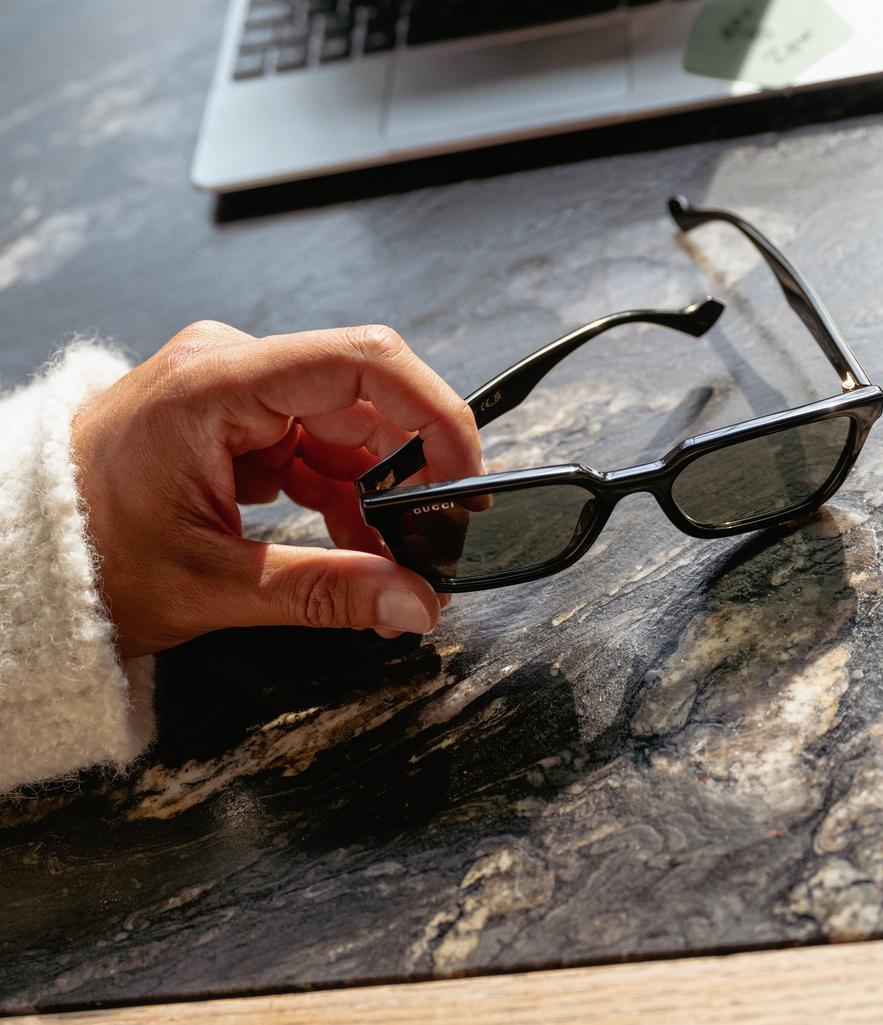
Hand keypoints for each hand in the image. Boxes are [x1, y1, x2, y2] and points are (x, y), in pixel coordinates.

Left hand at [70, 320, 482, 657]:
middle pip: (365, 399)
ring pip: (350, 427)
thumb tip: (414, 605)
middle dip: (413, 472)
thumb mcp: (211, 585)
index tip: (467, 475)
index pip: (362, 363)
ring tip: (393, 558)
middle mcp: (230, 370)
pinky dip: (347, 494)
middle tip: (436, 539)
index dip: (435, 413)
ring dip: (381, 492)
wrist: (14, 555)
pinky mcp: (237, 419)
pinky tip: (360, 542)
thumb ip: (326, 593)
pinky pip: (318, 446)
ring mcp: (234, 392)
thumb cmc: (82, 556)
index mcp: (215, 386)